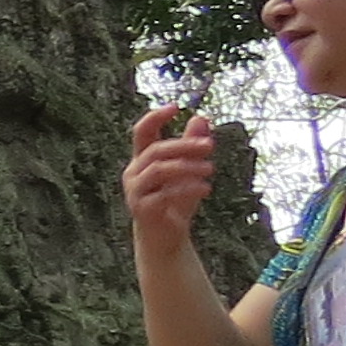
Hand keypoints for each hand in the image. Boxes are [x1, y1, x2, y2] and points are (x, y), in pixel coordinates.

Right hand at [125, 106, 219, 244]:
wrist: (165, 238)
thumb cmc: (175, 201)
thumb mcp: (189, 171)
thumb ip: (192, 146)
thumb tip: (200, 118)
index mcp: (141, 160)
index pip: (142, 132)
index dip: (155, 117)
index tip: (175, 107)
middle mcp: (133, 173)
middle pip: (155, 150)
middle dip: (183, 145)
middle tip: (210, 145)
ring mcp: (135, 191)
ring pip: (159, 170)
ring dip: (187, 166)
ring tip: (211, 168)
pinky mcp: (142, 209)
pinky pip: (164, 193)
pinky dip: (187, 188)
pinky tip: (206, 188)